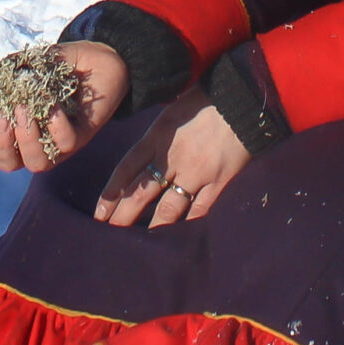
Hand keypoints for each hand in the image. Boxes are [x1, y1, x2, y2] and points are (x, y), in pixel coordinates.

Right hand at [0, 41, 127, 174]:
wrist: (97, 58)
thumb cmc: (56, 64)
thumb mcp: (26, 66)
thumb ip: (3, 75)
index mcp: (13, 126)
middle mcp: (32, 141)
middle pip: (7, 163)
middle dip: (0, 143)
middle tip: (2, 116)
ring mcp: (56, 144)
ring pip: (36, 163)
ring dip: (27, 139)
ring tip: (25, 111)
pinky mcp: (81, 137)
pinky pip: (65, 145)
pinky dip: (56, 127)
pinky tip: (54, 106)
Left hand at [97, 86, 250, 227]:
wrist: (243, 98)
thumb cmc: (205, 100)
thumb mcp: (171, 112)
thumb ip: (157, 137)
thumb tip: (144, 157)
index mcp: (157, 137)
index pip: (127, 168)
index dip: (111, 192)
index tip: (100, 213)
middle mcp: (172, 158)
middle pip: (142, 192)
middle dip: (124, 215)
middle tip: (111, 233)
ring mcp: (196, 172)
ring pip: (168, 208)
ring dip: (152, 227)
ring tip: (141, 246)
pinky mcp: (219, 181)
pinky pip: (200, 209)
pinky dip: (188, 224)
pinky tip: (178, 238)